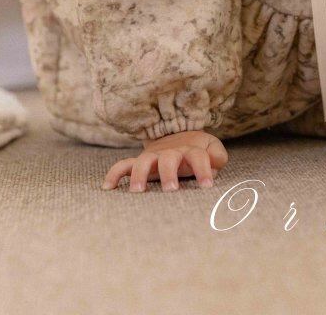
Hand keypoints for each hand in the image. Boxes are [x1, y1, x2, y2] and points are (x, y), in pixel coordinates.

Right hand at [101, 129, 227, 191]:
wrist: (178, 133)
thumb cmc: (198, 148)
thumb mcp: (212, 148)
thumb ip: (218, 157)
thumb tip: (214, 166)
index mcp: (190, 149)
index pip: (198, 157)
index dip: (204, 170)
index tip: (207, 186)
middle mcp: (170, 152)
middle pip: (168, 158)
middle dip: (169, 173)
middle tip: (171, 190)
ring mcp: (153, 157)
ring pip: (143, 162)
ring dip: (140, 175)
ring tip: (138, 192)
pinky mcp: (140, 162)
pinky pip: (123, 165)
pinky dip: (115, 174)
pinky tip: (108, 188)